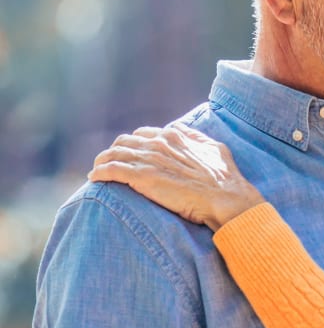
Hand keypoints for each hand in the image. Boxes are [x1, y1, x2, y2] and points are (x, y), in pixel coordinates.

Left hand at [89, 125, 264, 230]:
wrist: (225, 198)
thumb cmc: (225, 178)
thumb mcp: (215, 149)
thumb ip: (195, 137)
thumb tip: (180, 129)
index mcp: (174, 136)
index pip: (144, 134)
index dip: (135, 144)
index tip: (131, 155)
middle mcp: (158, 143)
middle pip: (124, 142)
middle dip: (115, 151)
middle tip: (110, 163)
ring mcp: (149, 159)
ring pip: (113, 153)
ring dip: (102, 161)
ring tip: (98, 170)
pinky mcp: (141, 177)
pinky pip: (110, 170)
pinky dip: (99, 172)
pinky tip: (94, 178)